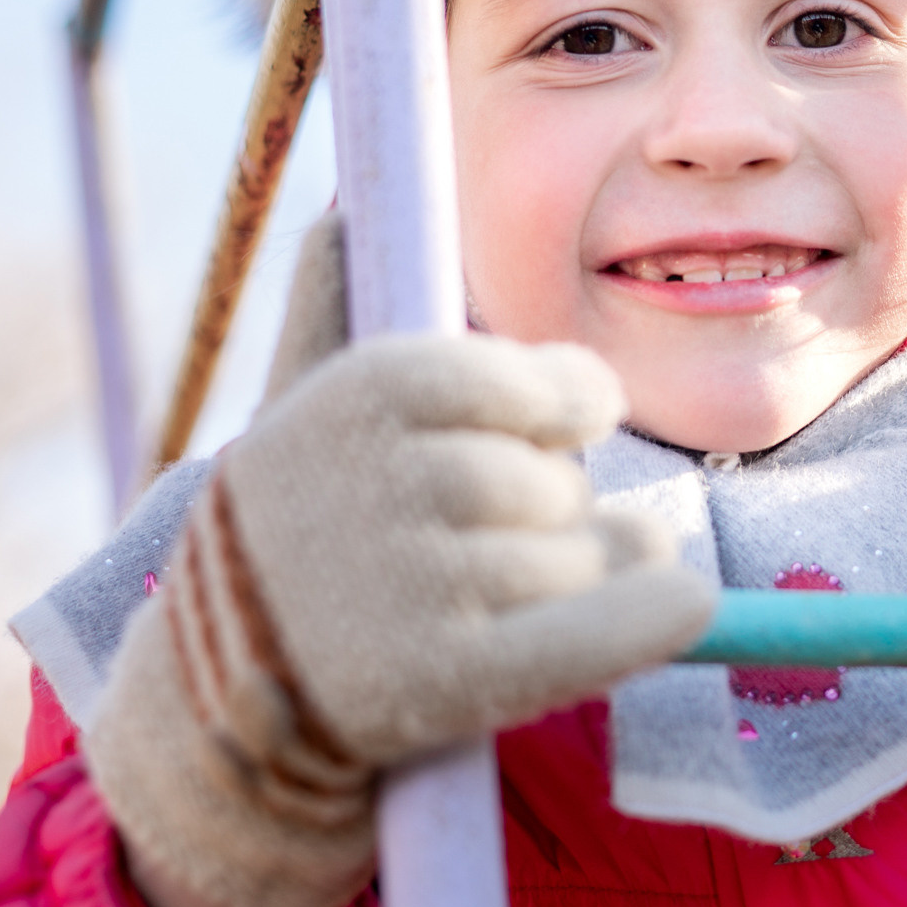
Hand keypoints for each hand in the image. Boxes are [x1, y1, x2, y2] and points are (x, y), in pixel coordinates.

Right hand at [84, 214, 716, 906]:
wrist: (223, 696)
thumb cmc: (291, 530)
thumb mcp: (295, 406)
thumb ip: (329, 306)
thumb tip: (345, 210)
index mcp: (372, 389)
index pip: (549, 383)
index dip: (566, 405)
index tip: (561, 423)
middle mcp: (397, 478)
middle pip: (563, 478)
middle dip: (546, 509)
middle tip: (472, 543)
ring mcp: (422, 584)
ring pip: (582, 555)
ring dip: (566, 579)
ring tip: (479, 603)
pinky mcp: (447, 680)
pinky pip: (599, 631)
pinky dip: (653, 615)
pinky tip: (682, 606)